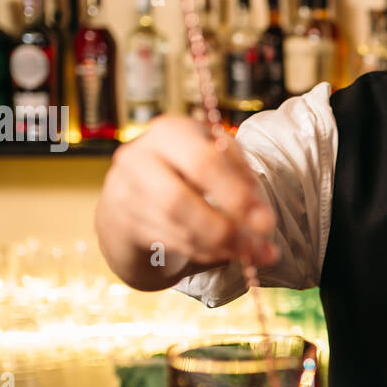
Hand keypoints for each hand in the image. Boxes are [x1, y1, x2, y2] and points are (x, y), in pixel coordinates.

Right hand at [96, 116, 277, 288]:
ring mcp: (124, 191)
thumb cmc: (186, 171)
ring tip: (248, 255)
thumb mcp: (213, 158)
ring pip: (172, 228)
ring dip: (217, 247)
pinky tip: (221, 254)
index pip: (204, 163)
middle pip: (178, 200)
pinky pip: (167, 242)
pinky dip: (201, 251)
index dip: (237, 196)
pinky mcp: (121, 222)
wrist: (133, 192)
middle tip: (256, 249)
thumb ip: (239, 176)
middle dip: (223, 229)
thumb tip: (259, 216)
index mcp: (169, 132)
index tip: (266, 223)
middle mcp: (138, 158)